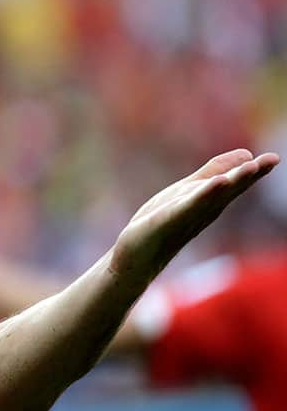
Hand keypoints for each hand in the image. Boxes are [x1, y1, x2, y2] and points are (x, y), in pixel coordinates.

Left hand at [111, 149, 278, 281]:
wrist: (136, 256)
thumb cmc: (164, 222)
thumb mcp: (190, 189)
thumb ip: (215, 171)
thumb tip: (245, 154)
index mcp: (212, 201)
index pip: (236, 183)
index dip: (255, 171)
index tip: (274, 158)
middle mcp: (205, 209)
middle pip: (231, 189)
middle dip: (251, 174)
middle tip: (272, 159)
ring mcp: (189, 215)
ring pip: (214, 196)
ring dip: (232, 181)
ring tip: (250, 167)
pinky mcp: (170, 219)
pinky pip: (189, 205)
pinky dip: (204, 194)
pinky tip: (218, 182)